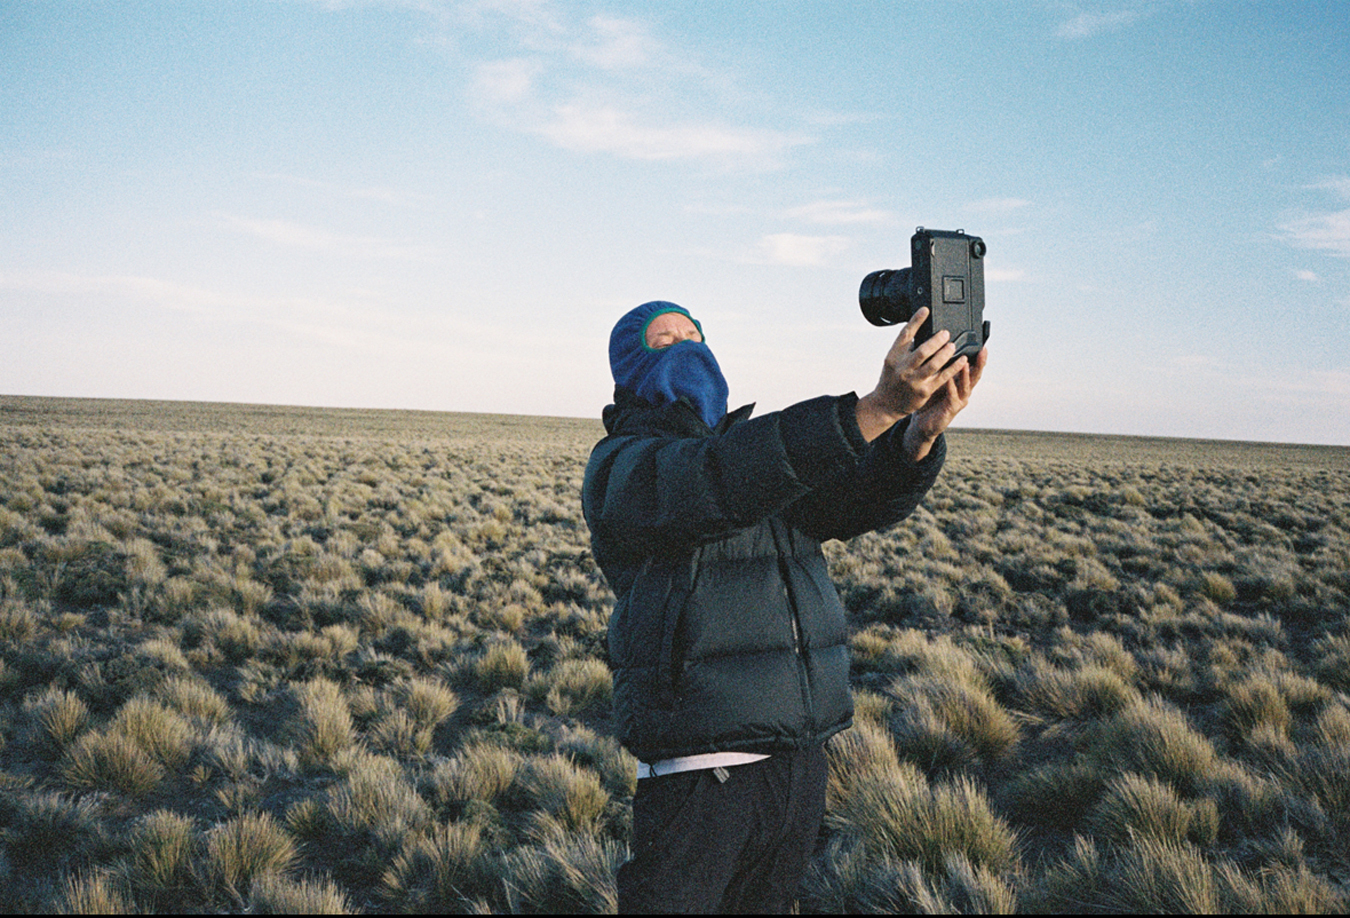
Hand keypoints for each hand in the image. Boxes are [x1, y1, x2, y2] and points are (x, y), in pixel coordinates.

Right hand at [855, 308, 970, 441]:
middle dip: (936, 340)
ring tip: (953, 345)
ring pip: (933, 365)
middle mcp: (903, 368)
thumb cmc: (892, 379)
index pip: (905, 335)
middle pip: (921, 351)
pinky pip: (942, 377)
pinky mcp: (924, 391)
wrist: (886, 404)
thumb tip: (922, 330)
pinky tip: (962, 360)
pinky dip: (953, 368)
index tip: (925, 310)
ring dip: (946, 353)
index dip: (915, 321)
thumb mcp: (893, 360)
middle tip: (946, 333)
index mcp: (894, 356)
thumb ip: (905, 348)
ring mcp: (913, 380)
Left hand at [901, 345, 987, 461]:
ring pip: (966, 386)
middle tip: (982, 351)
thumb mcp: (935, 379)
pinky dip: (951, 388)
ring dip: (966, 374)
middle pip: (975, 375)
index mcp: (959, 382)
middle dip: (979, 363)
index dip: (977, 358)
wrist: (922, 423)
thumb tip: (936, 346)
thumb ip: (939, 366)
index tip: (981, 345)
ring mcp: (959, 401)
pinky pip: (953, 397)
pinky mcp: (951, 410)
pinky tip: (949, 380)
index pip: (972, 368)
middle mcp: (963, 391)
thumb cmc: (929, 399)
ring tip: (965, 363)